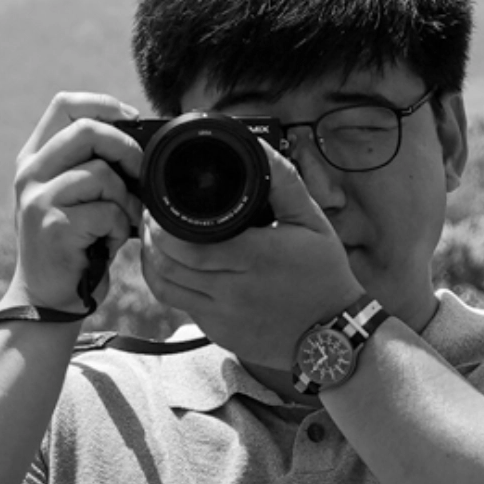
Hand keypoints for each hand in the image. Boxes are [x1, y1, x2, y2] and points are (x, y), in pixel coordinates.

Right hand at [7, 92, 147, 314]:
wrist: (47, 298)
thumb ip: (93, 164)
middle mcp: (29, 173)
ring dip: (125, 199)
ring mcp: (37, 199)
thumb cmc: (74, 245)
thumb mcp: (75, 196)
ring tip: (124, 220)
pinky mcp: (53, 226)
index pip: (64, 105)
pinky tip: (110, 241)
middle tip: (140, 172)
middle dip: (125, 148)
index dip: (103, 103)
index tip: (132, 119)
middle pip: (86, 130)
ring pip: (100, 173)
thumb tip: (140, 137)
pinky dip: (118, 227)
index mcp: (34, 158)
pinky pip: (105, 211)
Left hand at [143, 143, 361, 377]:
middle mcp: (233, 290)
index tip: (159, 206)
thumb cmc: (324, 273)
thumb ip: (283, 183)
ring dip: (151, 261)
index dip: (162, 226)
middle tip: (151, 216)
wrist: (333, 336)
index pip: (188, 245)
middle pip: (168, 265)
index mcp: (254, 257)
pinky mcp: (218, 332)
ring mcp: (222, 316)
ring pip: (166, 288)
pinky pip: (181, 305)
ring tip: (153, 239)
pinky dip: (170, 283)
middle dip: (150, 237)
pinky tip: (173, 265)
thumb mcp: (312, 222)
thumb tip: (260, 147)